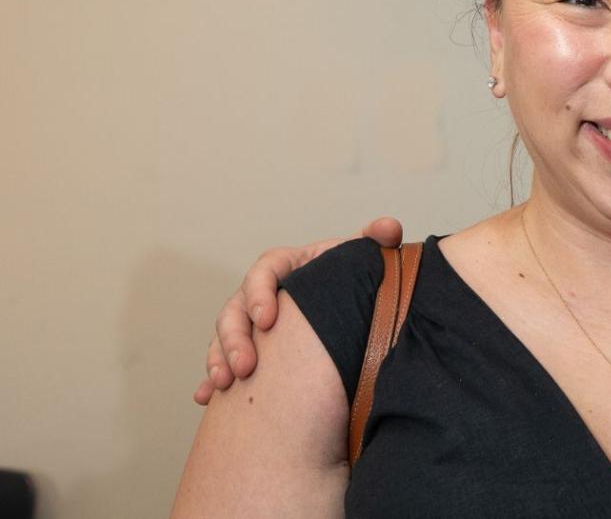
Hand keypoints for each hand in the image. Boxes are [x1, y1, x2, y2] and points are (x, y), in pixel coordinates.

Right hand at [193, 217, 402, 404]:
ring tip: (224, 384)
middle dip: (235, 338)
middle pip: (235, 308)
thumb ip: (374, 242)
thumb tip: (389, 228)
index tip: (267, 318)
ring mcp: (248, 322)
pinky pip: (219, 363)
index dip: (260, 293)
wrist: (344, 307)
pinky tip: (206, 398)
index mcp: (287, 266)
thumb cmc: (348, 280)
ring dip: (219, 359)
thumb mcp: (359, 261)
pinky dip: (209, 380)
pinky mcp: (245, 348)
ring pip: (222, 337)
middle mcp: (261, 292)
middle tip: (246, 366)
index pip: (265, 270)